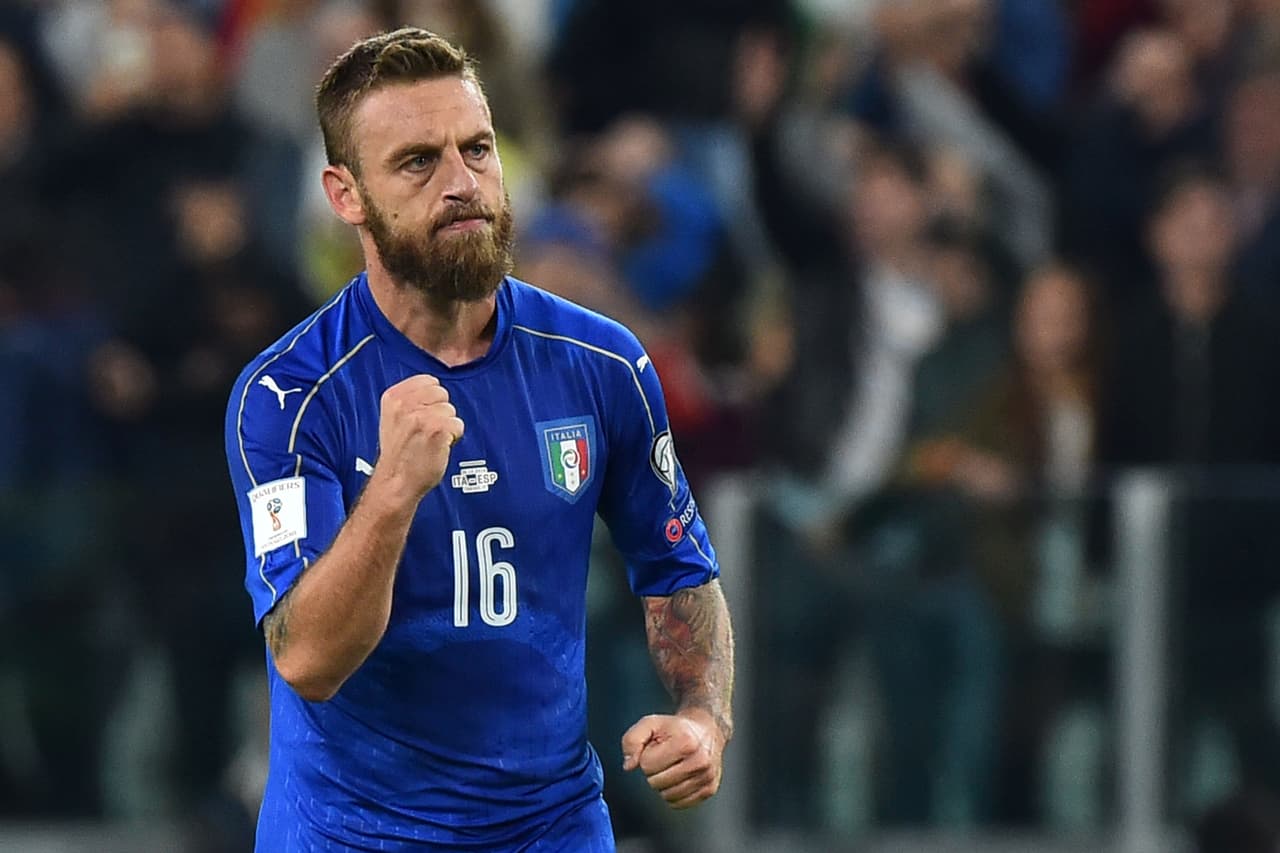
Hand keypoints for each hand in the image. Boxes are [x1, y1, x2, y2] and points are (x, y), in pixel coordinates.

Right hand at [372, 375, 463, 501]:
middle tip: (426, 432)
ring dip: (446, 426)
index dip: (431, 400)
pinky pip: (458, 425)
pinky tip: (438, 448)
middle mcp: (405, 404)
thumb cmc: (399, 454)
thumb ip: (410, 400)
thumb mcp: (393, 418)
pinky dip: (453, 438)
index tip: (422, 417)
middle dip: (440, 412)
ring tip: (430, 442)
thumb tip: (435, 387)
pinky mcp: (437, 429)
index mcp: (392, 397)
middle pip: (442, 393)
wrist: (395, 483)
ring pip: (451, 410)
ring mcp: (421, 416)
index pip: (428, 381)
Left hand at [621, 711, 724, 809]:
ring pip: (667, 796)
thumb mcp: (650, 724)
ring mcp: (706, 777)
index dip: (647, 756)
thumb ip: (632, 740)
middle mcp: (699, 761)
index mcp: (685, 742)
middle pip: (656, 783)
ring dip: (664, 783)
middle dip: (655, 770)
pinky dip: (674, 793)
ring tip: (673, 766)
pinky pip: (679, 803)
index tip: (657, 748)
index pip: (647, 765)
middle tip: (665, 757)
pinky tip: (679, 777)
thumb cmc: (676, 728)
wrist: (706, 729)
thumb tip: (629, 765)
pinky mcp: (710, 789)